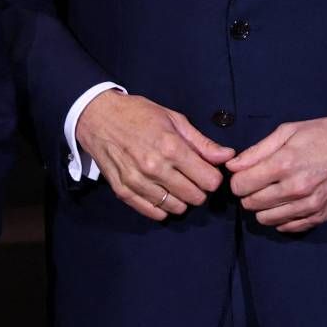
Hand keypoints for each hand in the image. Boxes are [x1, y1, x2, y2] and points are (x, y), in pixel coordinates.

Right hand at [75, 91, 231, 220]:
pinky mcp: (122, 190)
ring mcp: (137, 181)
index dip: (214, 178)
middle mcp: (155, 168)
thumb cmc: (140, 115)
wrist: (98, 117)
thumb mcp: (175, 120)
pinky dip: (162, 209)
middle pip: (194, 196)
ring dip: (183, 200)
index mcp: (172, 148)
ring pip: (175, 207)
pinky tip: (166, 199)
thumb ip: (202, 143)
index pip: (209, 180)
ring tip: (180, 187)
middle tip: (196, 180)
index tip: (210, 172)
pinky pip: (150, 211)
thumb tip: (228, 156)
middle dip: (201, 190)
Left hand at [227, 117, 326, 231]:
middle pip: (250, 204)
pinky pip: (287, 227)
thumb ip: (258, 150)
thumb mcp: (290, 131)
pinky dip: (281, 218)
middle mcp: (295, 188)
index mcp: (285, 164)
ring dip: (264, 207)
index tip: (247, 173)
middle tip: (260, 182)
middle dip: (249, 193)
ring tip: (274, 192)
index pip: (240, 185)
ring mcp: (308, 205)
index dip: (239, 179)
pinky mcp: (320, 215)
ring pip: (265, 219)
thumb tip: (232, 166)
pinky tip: (288, 203)